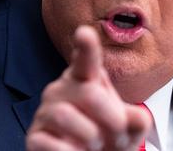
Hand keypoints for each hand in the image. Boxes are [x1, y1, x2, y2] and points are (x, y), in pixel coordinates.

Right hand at [26, 25, 151, 149]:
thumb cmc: (109, 140)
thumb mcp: (130, 130)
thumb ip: (138, 121)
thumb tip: (138, 118)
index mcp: (86, 79)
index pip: (85, 60)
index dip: (85, 47)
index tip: (85, 33)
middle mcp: (62, 90)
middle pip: (89, 93)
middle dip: (111, 118)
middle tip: (118, 134)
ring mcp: (46, 112)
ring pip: (64, 115)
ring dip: (88, 136)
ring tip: (93, 145)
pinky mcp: (34, 137)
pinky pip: (49, 142)